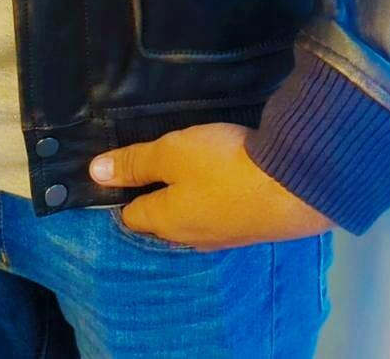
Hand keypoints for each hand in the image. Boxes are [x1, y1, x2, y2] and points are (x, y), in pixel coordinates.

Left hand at [89, 122, 333, 251]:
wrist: (296, 185)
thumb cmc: (223, 166)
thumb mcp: (172, 153)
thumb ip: (135, 162)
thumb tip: (93, 172)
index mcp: (166, 221)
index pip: (131, 216)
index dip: (121, 195)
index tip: (119, 174)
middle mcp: (191, 237)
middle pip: (161, 222)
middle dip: (153, 200)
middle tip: (149, 171)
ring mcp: (224, 237)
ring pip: (192, 220)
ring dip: (186, 201)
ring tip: (185, 175)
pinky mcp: (251, 227)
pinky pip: (219, 216)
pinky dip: (214, 200)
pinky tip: (220, 185)